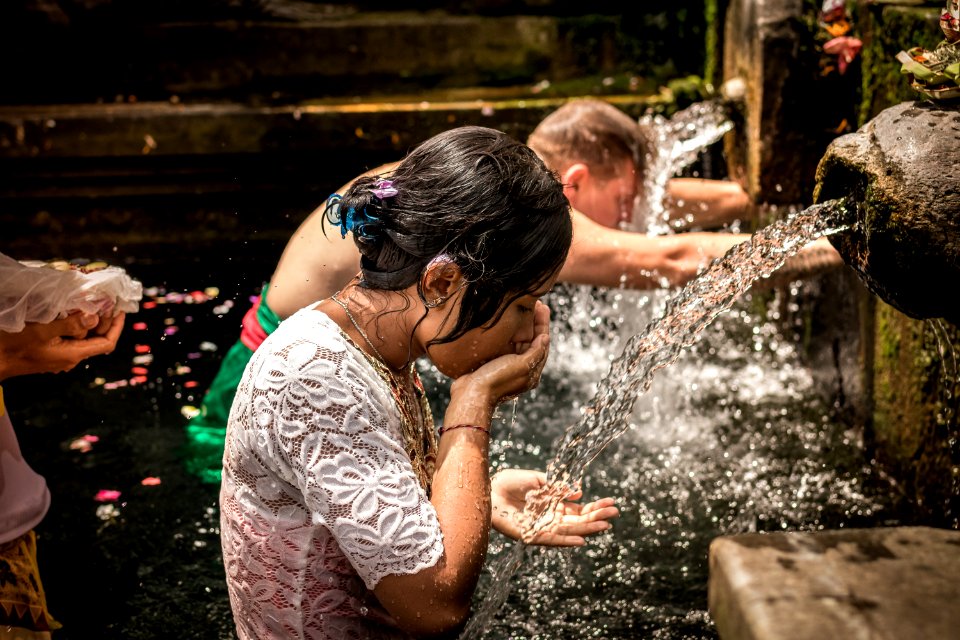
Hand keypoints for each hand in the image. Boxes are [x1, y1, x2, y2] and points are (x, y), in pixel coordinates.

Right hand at [0, 311, 125, 380]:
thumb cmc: (13, 345)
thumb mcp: (41, 331)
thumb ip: (69, 324)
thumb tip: (94, 317)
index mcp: (73, 355)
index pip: (107, 343)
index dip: (117, 326)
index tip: (120, 310)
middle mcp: (70, 358)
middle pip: (96, 339)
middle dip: (104, 320)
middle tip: (106, 301)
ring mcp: (60, 357)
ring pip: (83, 338)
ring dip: (89, 321)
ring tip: (91, 302)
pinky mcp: (50, 352)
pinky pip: (70, 338)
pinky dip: (75, 325)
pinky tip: (71, 312)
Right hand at [451, 302, 551, 409]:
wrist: (470, 394)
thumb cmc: (496, 380)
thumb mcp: (521, 365)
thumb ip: (535, 352)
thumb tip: (545, 338)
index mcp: (531, 372)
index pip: (542, 344)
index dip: (543, 324)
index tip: (543, 307)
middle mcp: (521, 368)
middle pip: (532, 341)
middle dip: (534, 322)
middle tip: (536, 303)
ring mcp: (507, 365)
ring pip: (519, 341)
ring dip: (522, 325)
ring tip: (523, 308)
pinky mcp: (494, 363)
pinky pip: (506, 344)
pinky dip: (509, 332)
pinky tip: (507, 321)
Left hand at [490, 468, 618, 546]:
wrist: (489, 489)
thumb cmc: (511, 482)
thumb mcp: (538, 480)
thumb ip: (558, 487)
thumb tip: (580, 491)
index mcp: (554, 503)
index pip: (579, 508)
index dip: (595, 506)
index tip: (611, 503)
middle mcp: (551, 516)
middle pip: (579, 520)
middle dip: (597, 517)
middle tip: (615, 513)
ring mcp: (543, 526)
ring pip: (570, 530)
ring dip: (587, 529)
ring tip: (605, 525)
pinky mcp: (531, 534)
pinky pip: (552, 539)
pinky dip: (566, 541)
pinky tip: (581, 541)